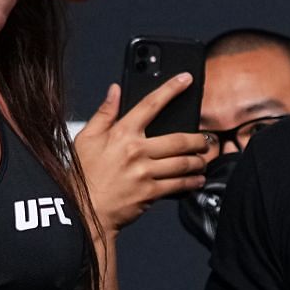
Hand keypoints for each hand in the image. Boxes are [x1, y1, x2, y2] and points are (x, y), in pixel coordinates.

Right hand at [73, 76, 211, 234]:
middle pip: (178, 139)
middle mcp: (136, 150)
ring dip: (199, 161)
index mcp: (121, 133)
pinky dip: (192, 182)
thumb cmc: (83, 175)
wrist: (84, 210)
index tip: (185, 79)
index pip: (150, 104)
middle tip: (206, 140)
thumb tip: (115, 90)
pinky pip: (178, 184)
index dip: (170, 89)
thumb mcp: (86, 138)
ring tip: (202, 161)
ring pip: (183, 163)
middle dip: (198, 139)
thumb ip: (104, 113)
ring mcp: (144, 172)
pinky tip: (196, 180)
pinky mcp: (150, 192)